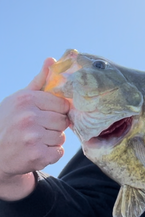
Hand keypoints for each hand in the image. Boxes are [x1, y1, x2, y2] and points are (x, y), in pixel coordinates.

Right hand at [0, 59, 70, 199]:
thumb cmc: (9, 122)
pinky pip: (58, 152)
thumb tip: (52, 60)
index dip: (56, 111)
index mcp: (26, 100)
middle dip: (54, 127)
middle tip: (38, 130)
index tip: (46, 116)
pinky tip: (36, 151)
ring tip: (36, 140)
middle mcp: (29, 117)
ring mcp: (32, 137)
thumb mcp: (19, 99)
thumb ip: (39, 81)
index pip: (62, 104)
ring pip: (61, 137)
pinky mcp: (36, 155)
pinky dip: (51, 154)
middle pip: (63, 121)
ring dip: (52, 141)